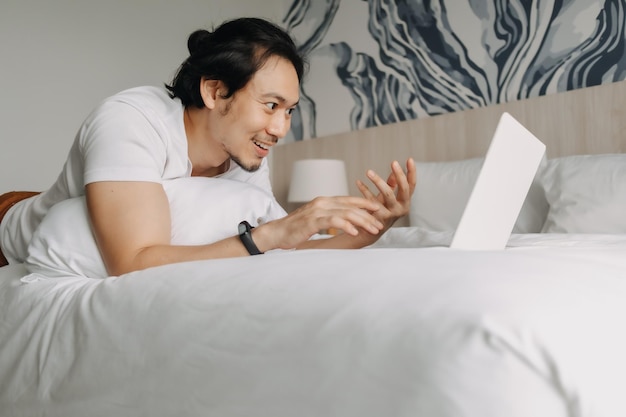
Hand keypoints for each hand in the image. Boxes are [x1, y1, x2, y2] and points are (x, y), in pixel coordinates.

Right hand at [254, 195, 385, 249]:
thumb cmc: (296, 229)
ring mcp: (317, 210)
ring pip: (346, 213)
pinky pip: (334, 221)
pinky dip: (346, 226)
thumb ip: (330, 218)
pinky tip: (355, 232)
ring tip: (373, 229)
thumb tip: (347, 222)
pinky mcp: (313, 220)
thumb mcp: (316, 220)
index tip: (378, 209)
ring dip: (362, 221)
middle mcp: (322, 202)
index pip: (349, 199)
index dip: (365, 203)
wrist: (277, 233)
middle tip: (380, 224)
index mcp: (324, 201)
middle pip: (351, 206)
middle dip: (368, 215)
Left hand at [355, 158, 416, 232]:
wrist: (371, 232)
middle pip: (403, 189)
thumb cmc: (381, 211)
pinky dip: (364, 190)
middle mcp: (402, 208)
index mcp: (406, 202)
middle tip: (394, 162)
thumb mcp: (388, 197)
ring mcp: (392, 214)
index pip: (412, 185)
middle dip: (400, 174)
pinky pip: (371, 201)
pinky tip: (358, 182)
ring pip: (388, 194)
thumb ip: (392, 185)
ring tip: (369, 171)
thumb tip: (394, 170)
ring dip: (378, 181)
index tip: (409, 159)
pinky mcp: (380, 217)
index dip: (412, 172)